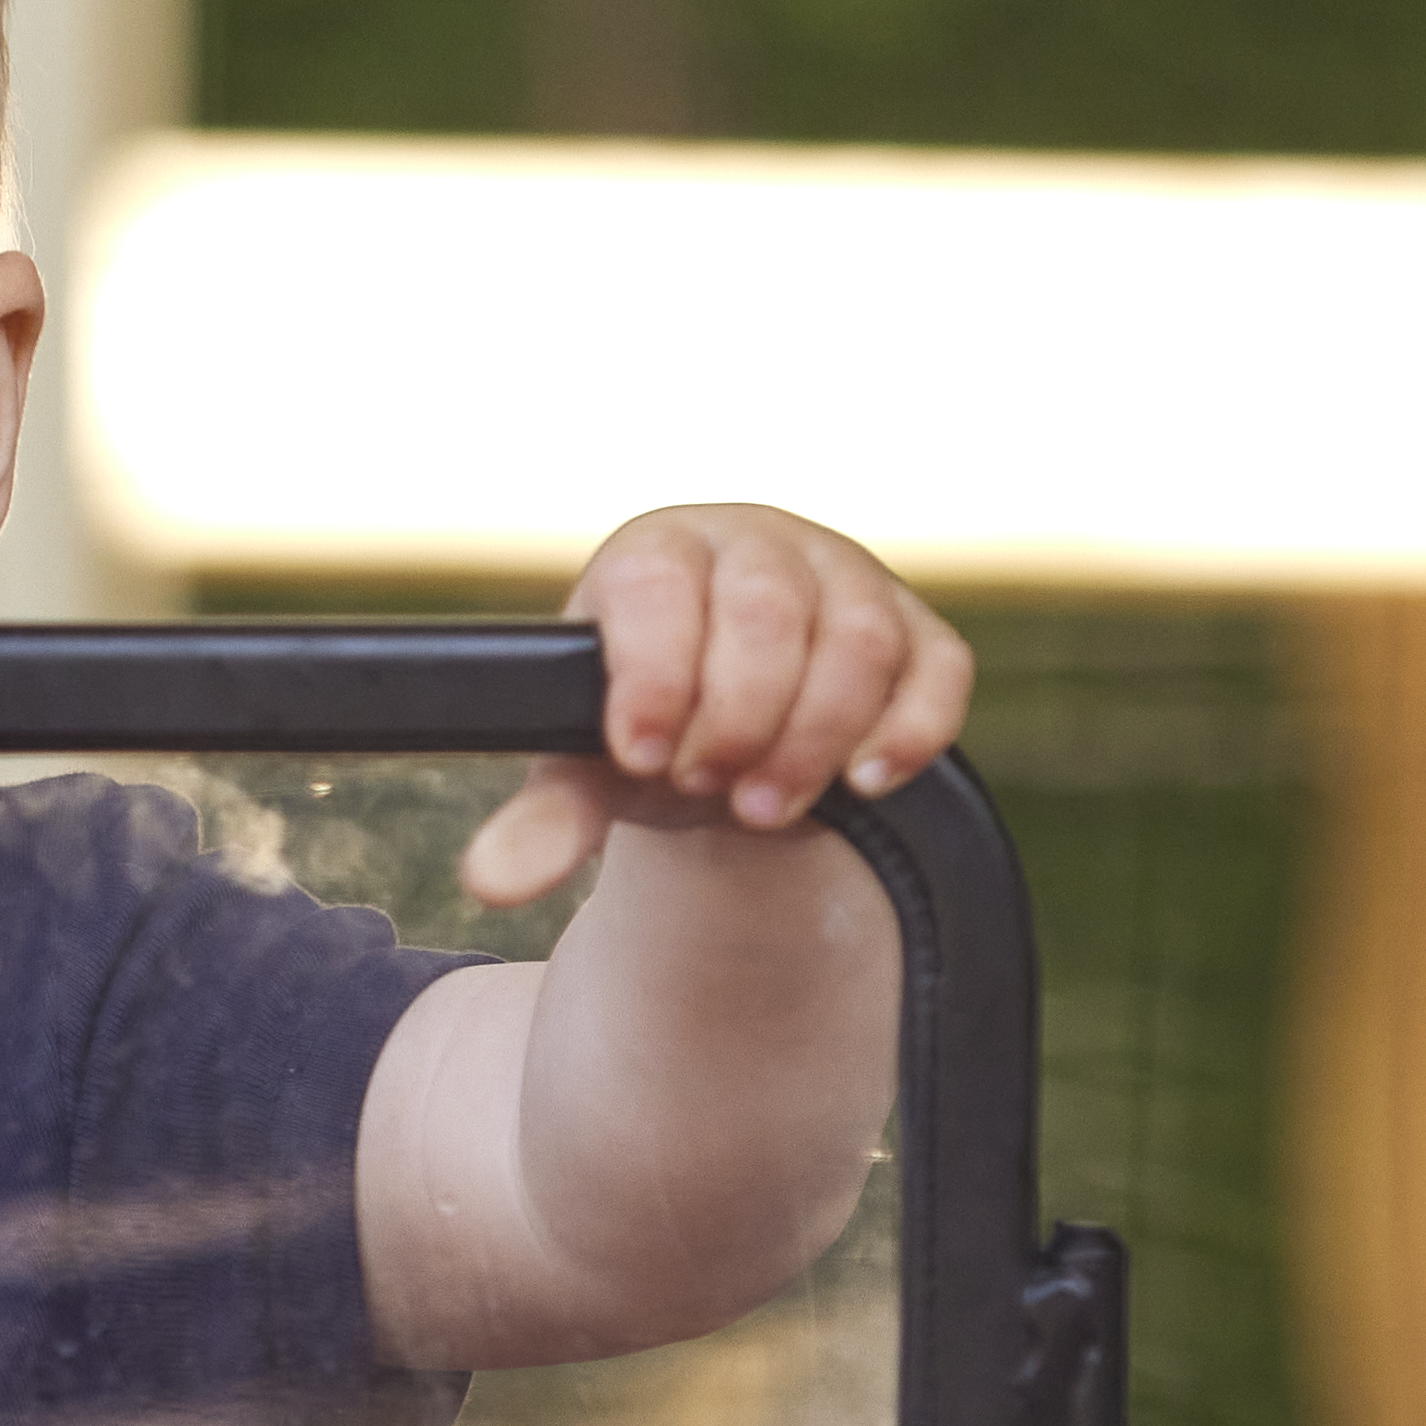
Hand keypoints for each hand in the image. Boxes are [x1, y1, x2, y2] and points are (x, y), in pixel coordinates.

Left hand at [468, 505, 973, 905]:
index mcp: (657, 555)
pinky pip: (937, 670)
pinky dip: (906, 732)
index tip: (642, 755)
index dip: (654, 674)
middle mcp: (755, 545)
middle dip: (738, 719)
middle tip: (707, 787)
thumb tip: (489, 880)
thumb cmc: (652, 731)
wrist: (734, 738)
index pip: (659, 584)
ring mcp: (847, 580)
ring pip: (858, 641)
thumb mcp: (591, 770)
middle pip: (766, 613)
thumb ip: (546, 819)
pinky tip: (863, 782)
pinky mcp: (919, 631)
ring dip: (815, 737)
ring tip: (766, 805)